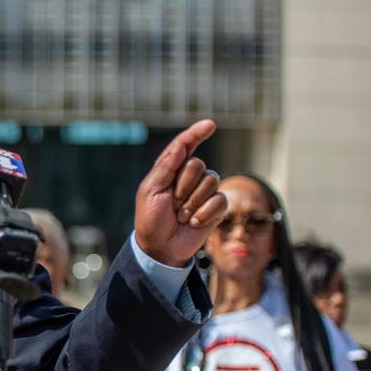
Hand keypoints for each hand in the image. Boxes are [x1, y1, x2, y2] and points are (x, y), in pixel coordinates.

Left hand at [134, 119, 226, 266]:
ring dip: (193, 201)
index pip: (186, 146)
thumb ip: (166, 167)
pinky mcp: (216, 207)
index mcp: (171, 170)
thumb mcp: (151, 190)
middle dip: (183, 186)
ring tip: (182, 215)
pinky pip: (220, 199)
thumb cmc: (151, 218)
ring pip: (211, 181)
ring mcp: (205, 191)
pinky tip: (193, 222)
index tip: (210, 124)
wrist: (160, 246)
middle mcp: (190, 177)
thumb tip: (181, 145)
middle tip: (173, 204)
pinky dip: (205, 212)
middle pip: (198, 164)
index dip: (196, 134)